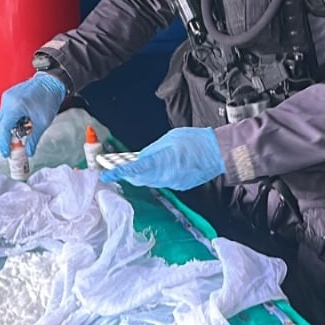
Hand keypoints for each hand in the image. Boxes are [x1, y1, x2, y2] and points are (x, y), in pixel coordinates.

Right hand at [0, 72, 65, 156]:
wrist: (52, 82)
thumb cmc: (49, 97)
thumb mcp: (43, 122)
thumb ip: (34, 139)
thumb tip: (29, 151)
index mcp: (14, 105)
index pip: (3, 129)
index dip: (4, 143)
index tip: (6, 153)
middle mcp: (7, 100)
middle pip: (0, 125)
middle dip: (6, 138)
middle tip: (13, 148)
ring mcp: (7, 96)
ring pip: (2, 119)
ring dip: (9, 129)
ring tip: (21, 135)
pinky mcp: (9, 96)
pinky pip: (6, 112)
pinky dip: (11, 121)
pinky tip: (21, 125)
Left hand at [99, 127, 224, 190]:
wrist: (218, 153)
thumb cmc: (195, 141)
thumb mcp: (170, 138)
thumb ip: (153, 150)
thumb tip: (140, 158)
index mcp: (164, 160)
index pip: (136, 169)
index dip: (119, 172)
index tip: (106, 174)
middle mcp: (167, 176)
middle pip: (140, 179)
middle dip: (127, 174)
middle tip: (115, 167)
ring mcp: (174, 183)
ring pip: (150, 182)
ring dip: (139, 176)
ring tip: (130, 167)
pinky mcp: (179, 186)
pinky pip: (161, 182)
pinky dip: (153, 177)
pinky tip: (152, 169)